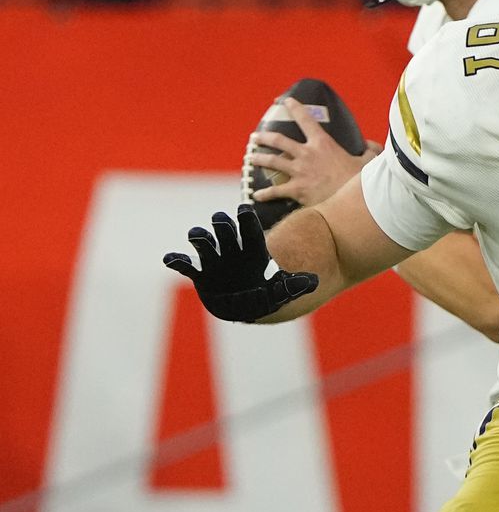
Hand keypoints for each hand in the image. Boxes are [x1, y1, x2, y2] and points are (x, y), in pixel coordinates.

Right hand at [162, 204, 317, 322]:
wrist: (247, 302)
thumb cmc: (266, 292)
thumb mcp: (282, 291)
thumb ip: (295, 285)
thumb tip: (314, 282)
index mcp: (253, 250)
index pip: (250, 233)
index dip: (247, 221)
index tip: (243, 208)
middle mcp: (233, 250)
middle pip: (227, 233)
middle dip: (223, 225)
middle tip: (220, 217)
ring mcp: (216, 260)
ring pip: (206, 244)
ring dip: (201, 238)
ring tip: (197, 234)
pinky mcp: (201, 273)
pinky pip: (188, 265)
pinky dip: (179, 261)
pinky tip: (170, 258)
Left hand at [246, 97, 381, 207]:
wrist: (349, 201)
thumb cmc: (357, 179)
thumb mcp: (368, 161)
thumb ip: (369, 150)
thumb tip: (373, 145)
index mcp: (322, 143)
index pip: (306, 119)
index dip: (295, 108)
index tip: (286, 101)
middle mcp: (306, 154)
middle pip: (279, 140)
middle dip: (265, 137)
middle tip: (256, 136)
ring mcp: (299, 172)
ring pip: (273, 161)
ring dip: (259, 158)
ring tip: (251, 157)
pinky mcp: (296, 189)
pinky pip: (275, 191)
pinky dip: (264, 193)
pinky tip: (255, 195)